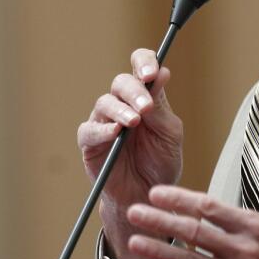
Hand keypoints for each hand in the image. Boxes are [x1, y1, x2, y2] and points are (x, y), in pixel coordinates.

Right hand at [77, 48, 183, 258]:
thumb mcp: (169, 134)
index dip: (144, 63)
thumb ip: (162, 107)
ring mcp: (104, 122)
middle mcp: (122, 105)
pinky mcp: (90, 143)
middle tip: (146, 106)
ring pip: (104, 103)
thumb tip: (163, 72)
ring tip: (134, 122)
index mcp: (144, 97)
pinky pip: (90, 130)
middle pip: (121, 82)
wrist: (148, 195)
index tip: (152, 73)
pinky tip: (115, 133)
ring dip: (120, 110)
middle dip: (134, 91)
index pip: (140, 67)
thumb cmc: (160, 163)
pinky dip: (102, 130)